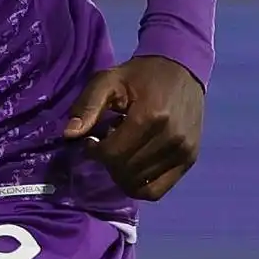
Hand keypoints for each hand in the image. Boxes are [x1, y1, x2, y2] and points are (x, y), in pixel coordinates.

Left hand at [64, 56, 204, 200]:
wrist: (182, 68)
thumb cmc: (141, 74)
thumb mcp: (109, 80)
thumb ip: (88, 106)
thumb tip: (69, 134)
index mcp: (150, 116)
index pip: (113, 154)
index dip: (95, 151)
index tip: (92, 139)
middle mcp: (171, 138)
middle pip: (125, 171)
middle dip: (108, 162)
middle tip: (106, 145)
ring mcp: (183, 151)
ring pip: (139, 184)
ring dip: (122, 173)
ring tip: (123, 151)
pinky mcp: (190, 159)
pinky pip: (158, 190)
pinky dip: (140, 185)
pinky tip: (134, 166)